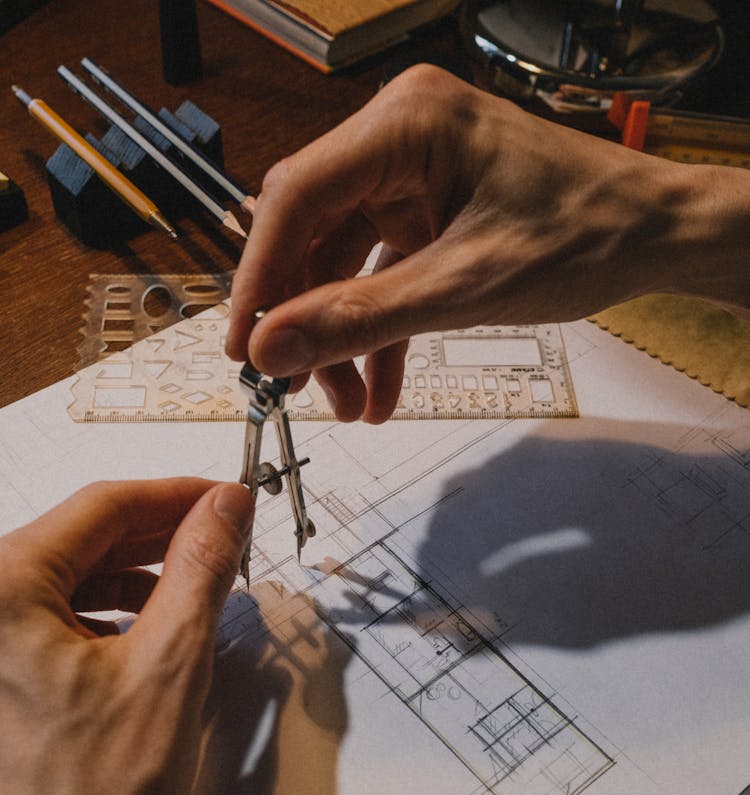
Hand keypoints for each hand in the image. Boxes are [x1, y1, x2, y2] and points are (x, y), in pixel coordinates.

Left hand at [0, 478, 252, 794]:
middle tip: (220, 534)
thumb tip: (225, 508)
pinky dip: (103, 609)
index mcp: (1, 591)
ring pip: (65, 575)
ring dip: (134, 572)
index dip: (176, 495)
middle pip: (80, 538)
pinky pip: (47, 615)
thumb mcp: (172, 661)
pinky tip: (147, 623)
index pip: (102, 507)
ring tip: (194, 582)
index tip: (224, 497)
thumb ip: (202, 568)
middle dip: (158, 533)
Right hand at [226, 64, 749, 423]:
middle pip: (313, 232)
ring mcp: (414, 175)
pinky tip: (375, 389)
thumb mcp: (464, 287)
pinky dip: (378, 330)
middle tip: (291, 384)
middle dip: (305, 318)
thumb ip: (361, 317)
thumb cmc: (588, 232)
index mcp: (406, 125)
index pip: (297, 197)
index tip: (241, 346)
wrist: (656, 236)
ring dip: (341, 336)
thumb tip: (274, 344)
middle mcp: (400, 138)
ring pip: (344, 261)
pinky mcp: (430, 211)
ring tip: (344, 403)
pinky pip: (382, 273)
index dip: (259, 278)